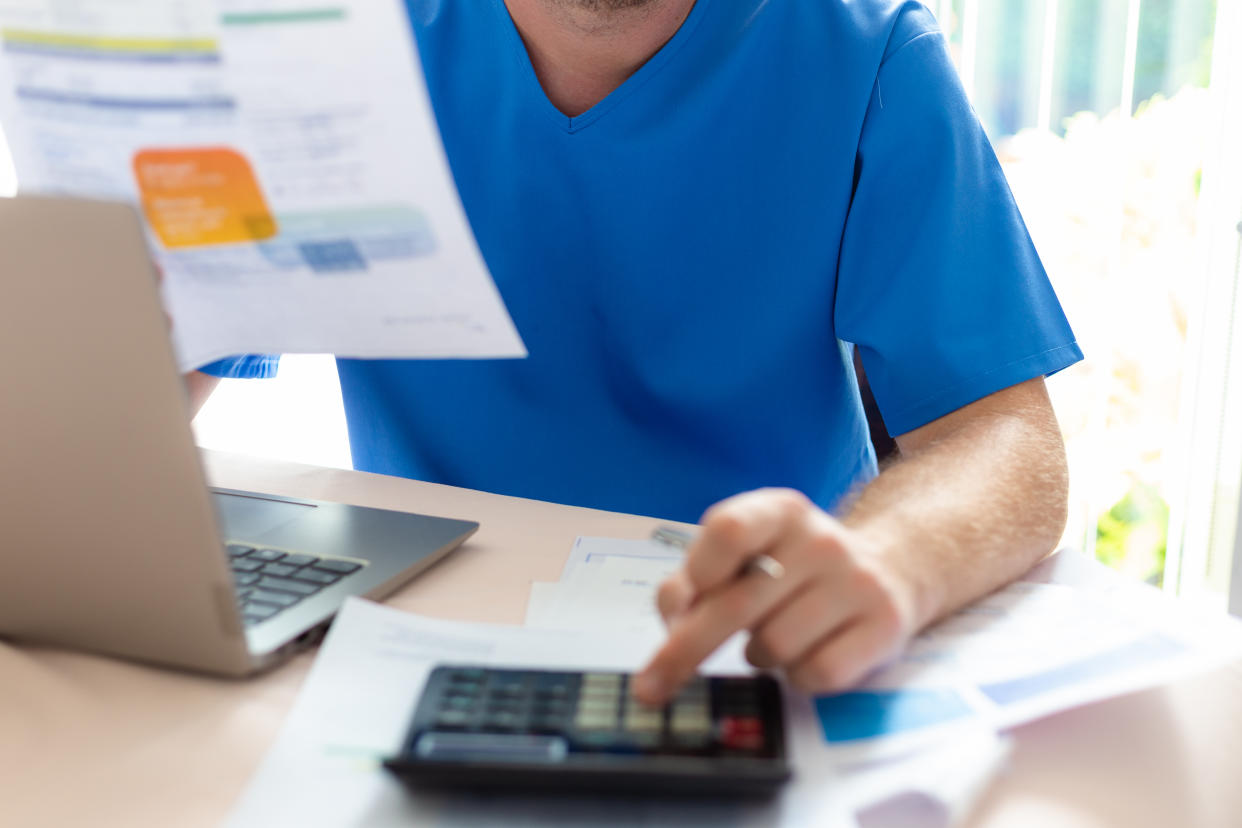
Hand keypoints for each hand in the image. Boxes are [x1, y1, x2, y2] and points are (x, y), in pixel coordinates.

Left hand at [632, 488, 921, 704]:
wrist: (890, 569)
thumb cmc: (794, 567)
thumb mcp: (748, 554)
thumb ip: (698, 578)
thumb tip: (674, 620)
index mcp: (780, 512)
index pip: (729, 530)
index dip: (698, 570)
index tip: (683, 603)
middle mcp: (820, 541)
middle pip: (737, 603)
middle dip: (685, 651)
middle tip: (651, 687)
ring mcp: (856, 582)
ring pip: (772, 647)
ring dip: (758, 657)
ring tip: (775, 637)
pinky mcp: (883, 627)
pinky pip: (813, 675)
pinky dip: (796, 677)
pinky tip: (807, 654)